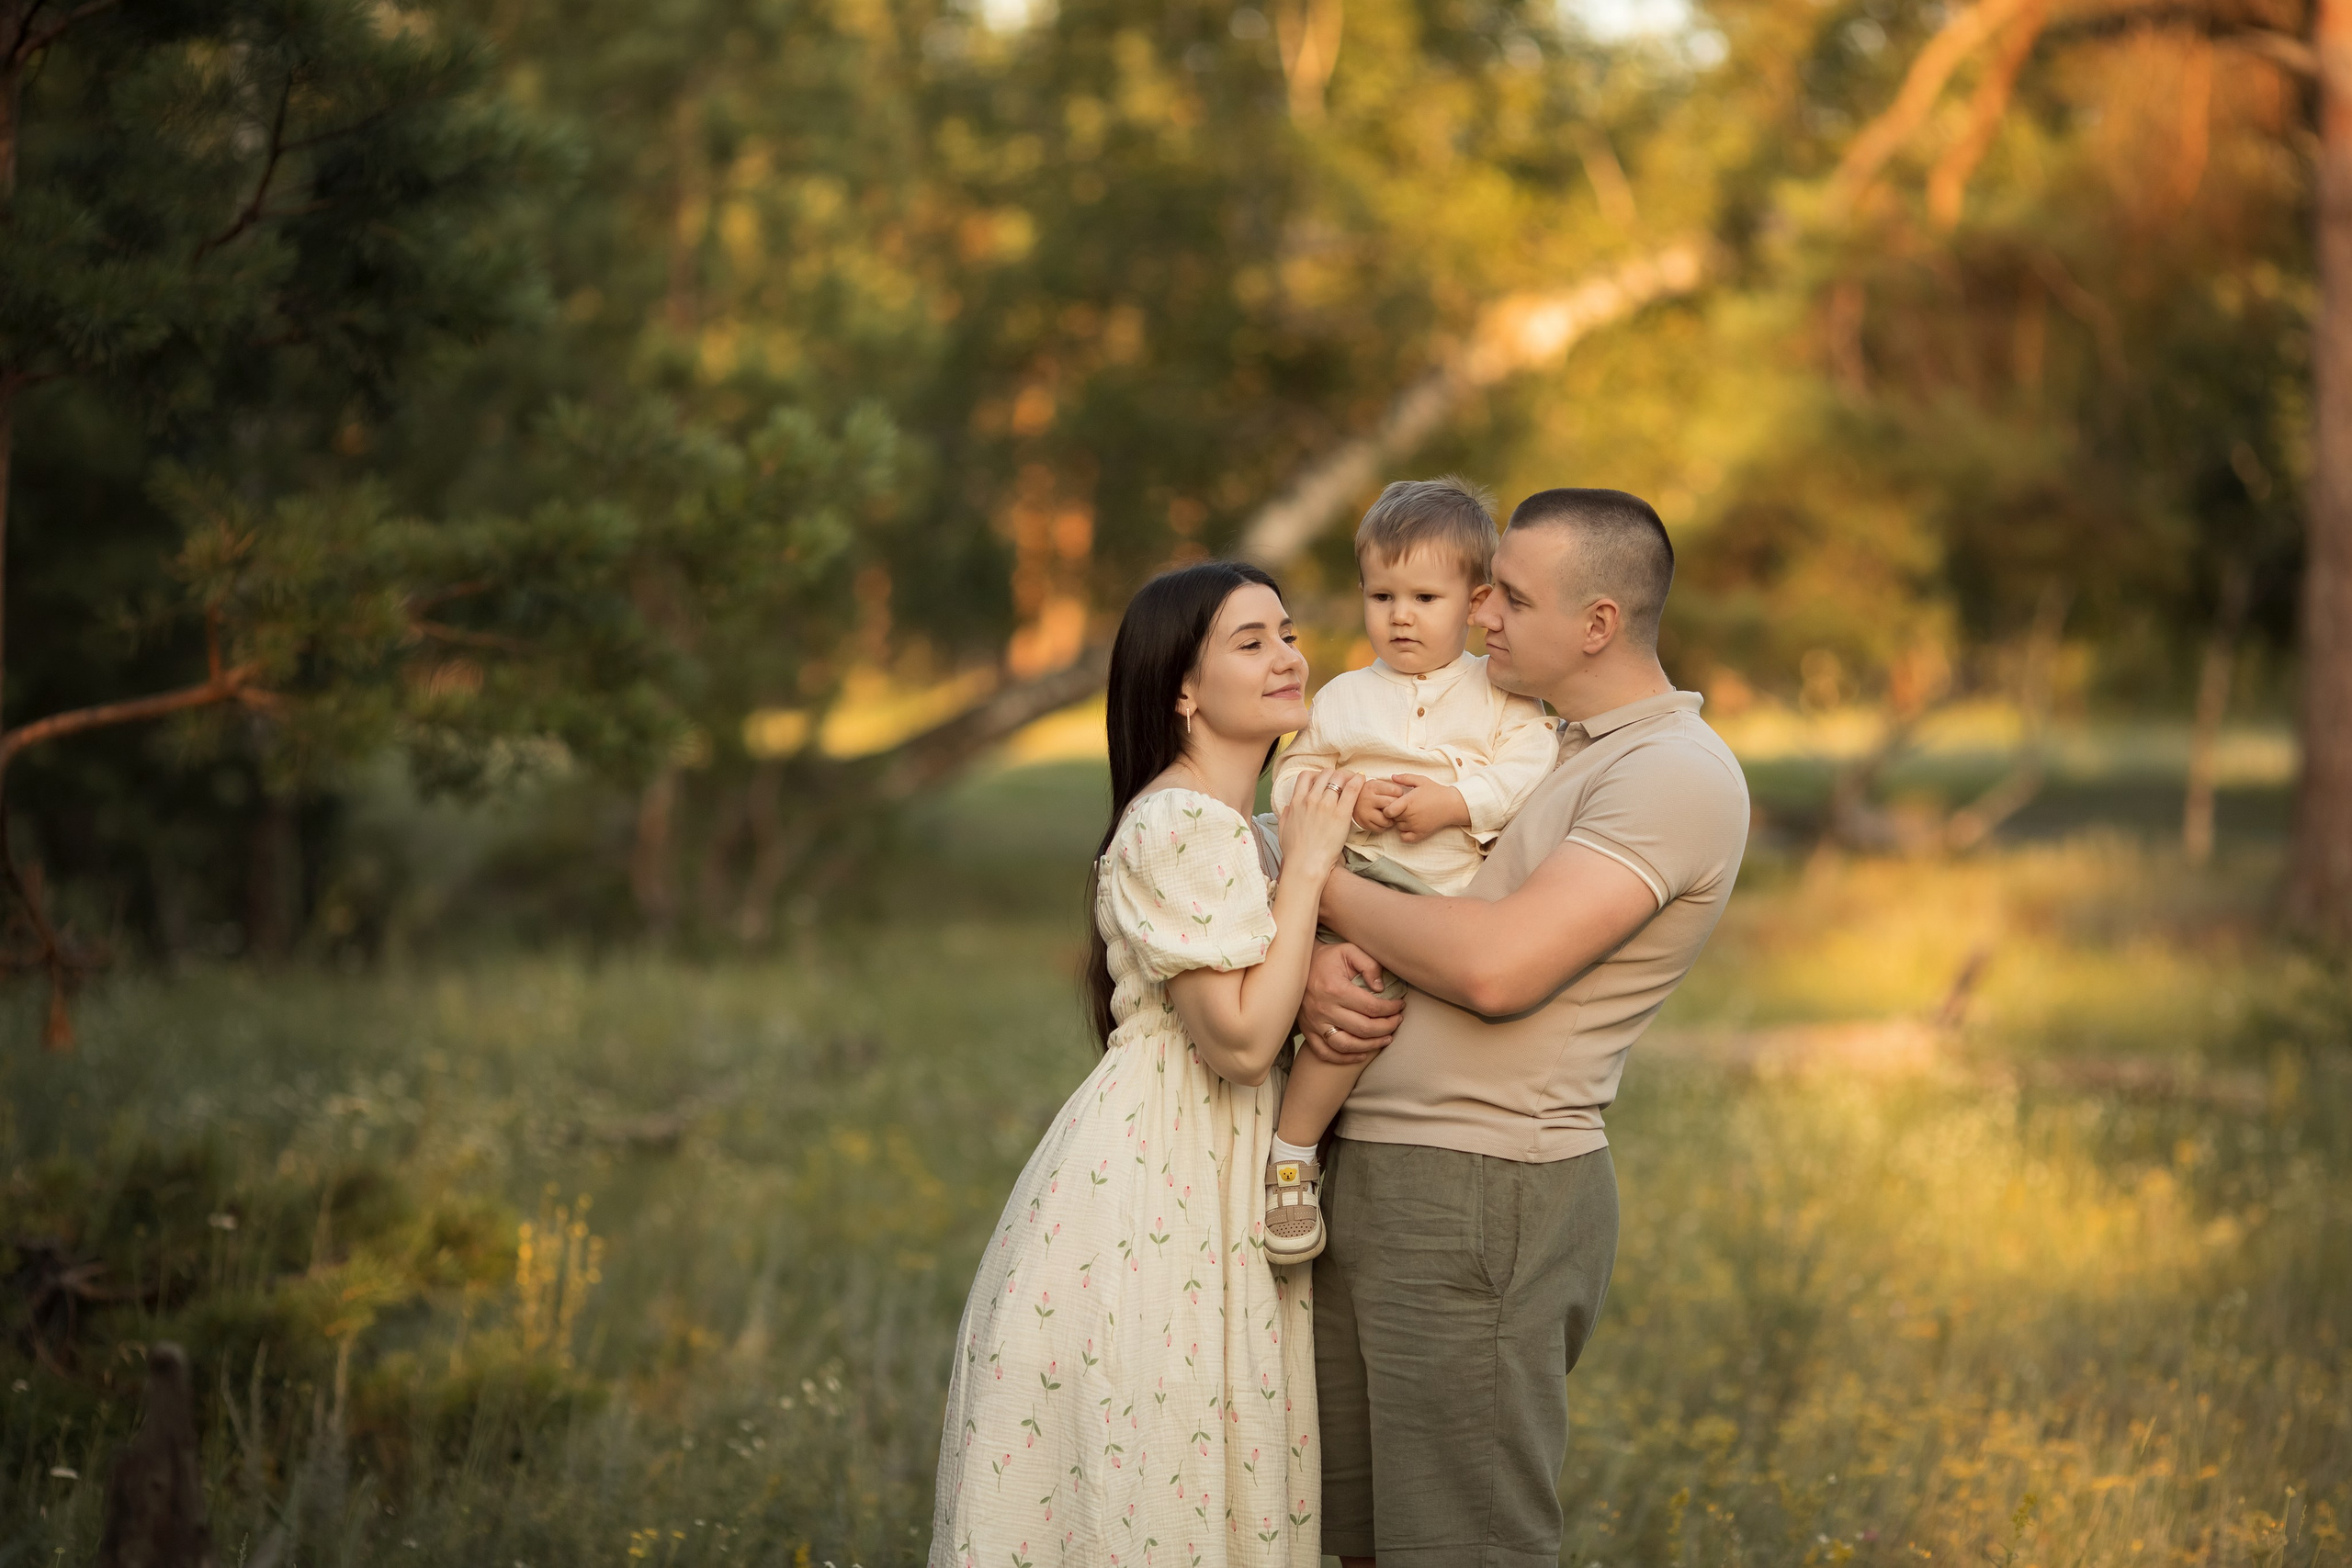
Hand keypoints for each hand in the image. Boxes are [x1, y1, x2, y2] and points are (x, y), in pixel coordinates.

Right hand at [1278, 768, 1365, 875]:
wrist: (1306, 865)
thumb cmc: (1294, 852)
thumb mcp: (1283, 830)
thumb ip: (1286, 815)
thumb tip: (1289, 808)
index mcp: (1297, 802)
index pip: (1306, 776)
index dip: (1316, 776)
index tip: (1323, 782)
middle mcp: (1311, 799)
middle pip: (1325, 774)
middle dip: (1334, 775)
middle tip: (1341, 782)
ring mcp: (1326, 805)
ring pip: (1338, 777)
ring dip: (1346, 777)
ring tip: (1352, 782)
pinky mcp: (1341, 814)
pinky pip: (1352, 789)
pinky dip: (1358, 781)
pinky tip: (1362, 779)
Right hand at [1298, 942, 1402, 1063]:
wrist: (1295, 964)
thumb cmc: (1327, 958)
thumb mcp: (1349, 951)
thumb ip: (1369, 965)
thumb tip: (1380, 988)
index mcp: (1335, 989)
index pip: (1371, 1007)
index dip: (1391, 1009)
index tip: (1400, 1006)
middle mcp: (1324, 1009)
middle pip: (1363, 1028)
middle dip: (1387, 1027)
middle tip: (1398, 1021)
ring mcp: (1314, 1022)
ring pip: (1346, 1045)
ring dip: (1370, 1045)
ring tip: (1386, 1039)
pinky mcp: (1307, 1030)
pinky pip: (1326, 1052)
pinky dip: (1345, 1058)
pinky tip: (1362, 1054)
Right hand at [1356, 776, 1408, 831]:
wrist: (1351, 801)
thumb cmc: (1369, 793)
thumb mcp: (1377, 784)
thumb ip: (1390, 785)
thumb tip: (1405, 792)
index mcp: (1372, 787)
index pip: (1394, 790)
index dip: (1400, 793)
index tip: (1398, 795)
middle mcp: (1367, 799)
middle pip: (1391, 804)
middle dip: (1397, 806)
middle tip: (1396, 806)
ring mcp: (1365, 812)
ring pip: (1386, 819)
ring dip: (1391, 818)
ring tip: (1390, 814)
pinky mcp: (1364, 823)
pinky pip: (1380, 828)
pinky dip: (1384, 826)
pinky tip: (1383, 819)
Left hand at [1386, 774, 1471, 842]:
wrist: (1452, 805)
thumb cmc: (1436, 791)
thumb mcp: (1421, 781)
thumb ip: (1405, 778)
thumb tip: (1392, 777)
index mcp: (1408, 802)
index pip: (1387, 811)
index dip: (1388, 807)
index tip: (1394, 803)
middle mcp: (1410, 816)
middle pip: (1393, 818)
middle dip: (1396, 813)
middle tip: (1405, 807)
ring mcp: (1415, 826)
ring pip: (1398, 827)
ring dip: (1401, 822)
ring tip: (1411, 814)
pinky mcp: (1420, 834)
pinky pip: (1405, 838)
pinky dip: (1405, 833)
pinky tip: (1410, 825)